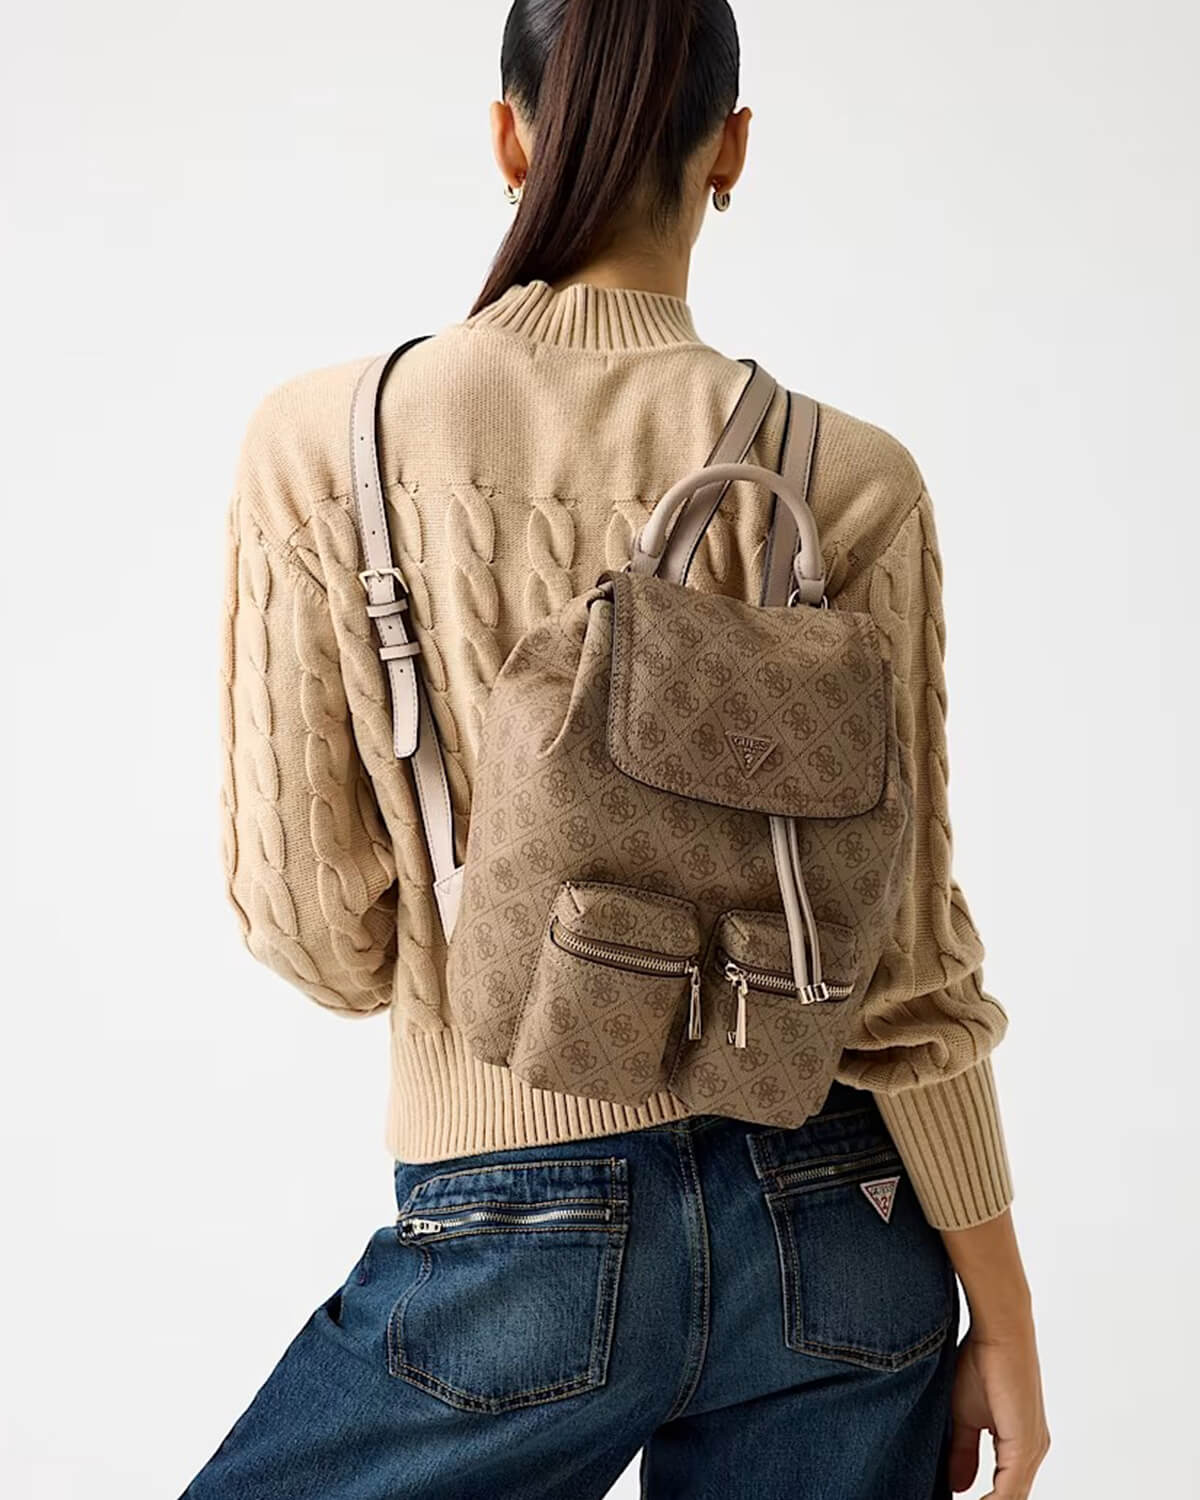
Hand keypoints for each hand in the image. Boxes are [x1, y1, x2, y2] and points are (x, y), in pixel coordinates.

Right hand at [948, 1327, 1049, 1496]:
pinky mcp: (1025, 1445)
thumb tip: (959, 1485)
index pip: (1004, 1492)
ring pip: (1011, 1499)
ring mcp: (1031, 1450)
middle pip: (1010, 1499)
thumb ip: (964, 1451)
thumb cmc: (983, 1361)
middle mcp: (1032, 1452)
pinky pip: (1009, 1492)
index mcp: (1020, 1446)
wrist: (999, 1330)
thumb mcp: (964, 1415)